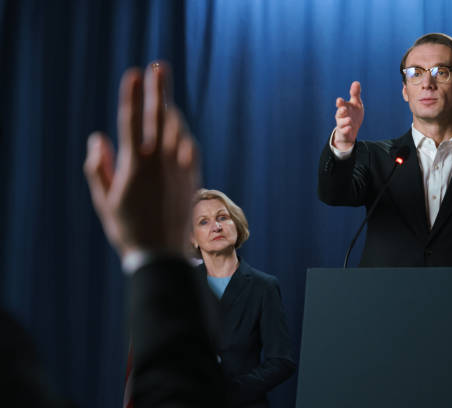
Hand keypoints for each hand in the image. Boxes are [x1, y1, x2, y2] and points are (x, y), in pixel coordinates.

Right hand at [84, 62, 198, 257]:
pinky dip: (182, 132)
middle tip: (159, 65)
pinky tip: (178, 128)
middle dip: (158, 88)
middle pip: (160, 116)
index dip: (132, 95)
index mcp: (136, 165)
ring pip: (178, 129)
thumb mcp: (105, 201)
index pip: (132, 121)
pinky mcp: (193, 177)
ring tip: (163, 96)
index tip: (133, 73)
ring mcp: (180, 168)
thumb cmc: (129, 229)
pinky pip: (190, 145)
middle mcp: (161, 162)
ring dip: (170, 109)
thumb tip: (98, 138)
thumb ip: (97, 168)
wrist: (165, 253)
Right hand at [333, 81, 363, 150]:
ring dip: (344, 121)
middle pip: (339, 113)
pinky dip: (346, 130)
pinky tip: (349, 128)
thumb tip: (356, 82)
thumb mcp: (356, 104)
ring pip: (341, 123)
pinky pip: (344, 132)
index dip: (340, 103)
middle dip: (341, 111)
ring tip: (349, 120)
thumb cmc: (353, 114)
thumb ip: (355, 94)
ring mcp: (342, 125)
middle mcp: (341, 116)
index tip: (340, 100)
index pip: (341, 104)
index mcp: (344, 107)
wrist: (352, 130)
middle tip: (344, 109)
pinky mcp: (344, 133)